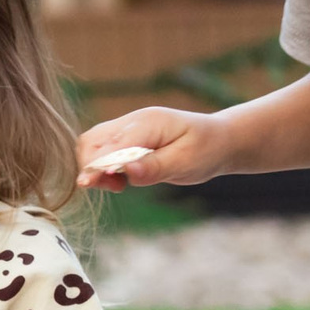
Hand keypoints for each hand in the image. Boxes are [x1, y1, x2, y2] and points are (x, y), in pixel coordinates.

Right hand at [76, 107, 231, 192]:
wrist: (219, 140)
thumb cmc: (206, 149)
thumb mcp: (186, 162)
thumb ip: (155, 167)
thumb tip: (126, 172)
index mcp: (148, 123)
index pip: (112, 144)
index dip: (98, 165)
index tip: (90, 185)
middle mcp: (133, 122)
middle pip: (92, 141)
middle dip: (91, 166)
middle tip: (114, 188)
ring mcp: (128, 128)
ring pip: (92, 145)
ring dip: (94, 167)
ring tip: (118, 186)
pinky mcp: (127, 139)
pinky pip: (102, 151)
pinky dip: (102, 167)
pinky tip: (121, 180)